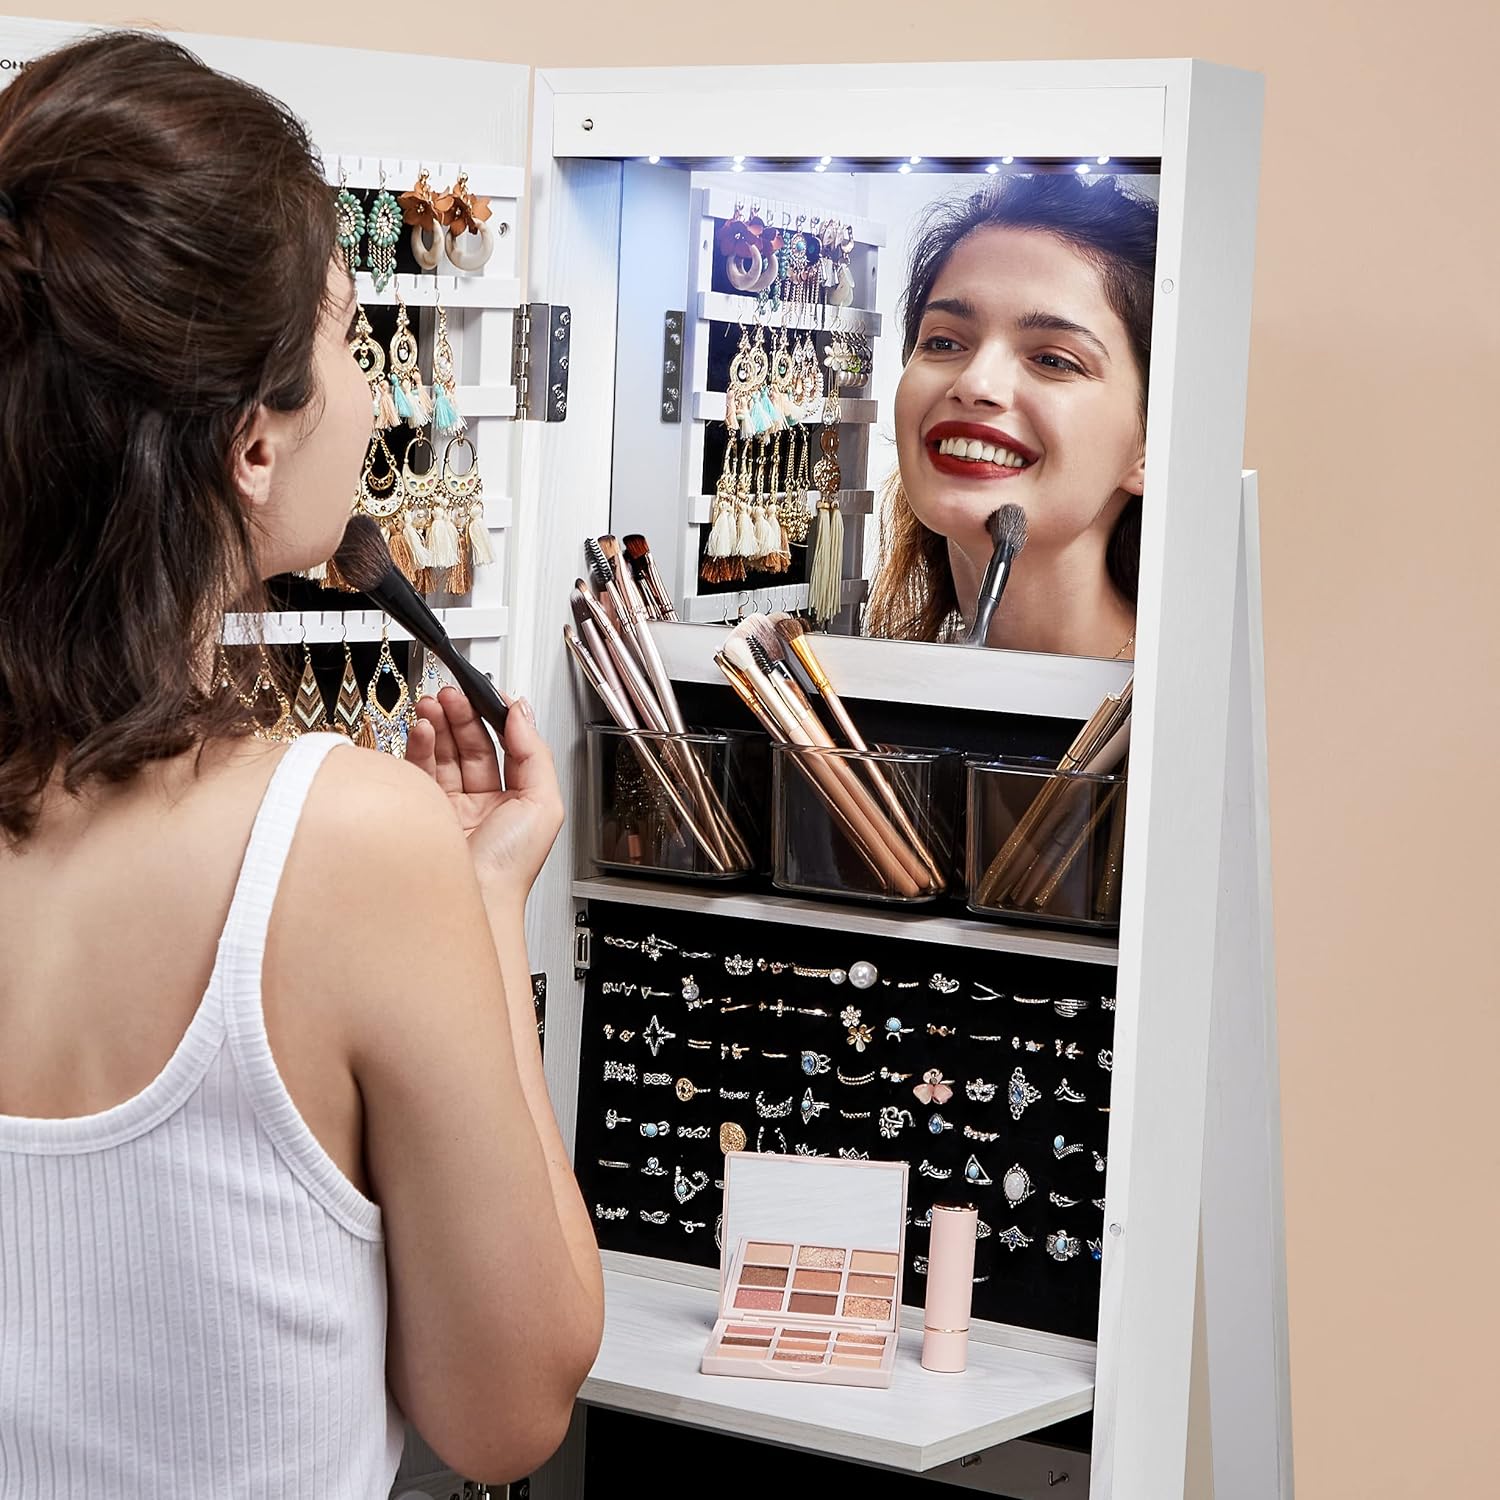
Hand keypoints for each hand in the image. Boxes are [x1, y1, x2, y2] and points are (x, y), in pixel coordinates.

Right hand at [407, 686, 563, 899]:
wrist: (474, 901)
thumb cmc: (510, 869)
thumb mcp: (544, 803)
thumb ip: (536, 752)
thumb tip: (523, 712)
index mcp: (519, 799)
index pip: (507, 745)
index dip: (496, 716)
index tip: (486, 692)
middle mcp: (486, 802)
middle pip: (472, 745)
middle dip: (462, 715)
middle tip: (452, 693)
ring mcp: (452, 807)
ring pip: (444, 754)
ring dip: (439, 725)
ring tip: (433, 705)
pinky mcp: (424, 813)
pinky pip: (419, 771)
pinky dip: (420, 746)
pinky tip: (423, 730)